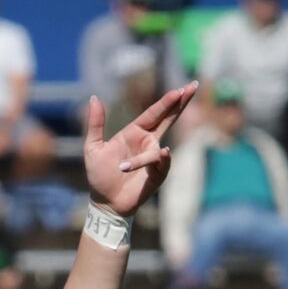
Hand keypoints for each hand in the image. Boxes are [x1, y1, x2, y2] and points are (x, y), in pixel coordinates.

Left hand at [85, 81, 196, 217]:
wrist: (105, 202)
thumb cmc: (99, 175)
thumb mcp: (93, 147)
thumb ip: (95, 123)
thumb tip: (94, 97)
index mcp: (134, 132)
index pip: (154, 112)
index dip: (167, 100)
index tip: (180, 89)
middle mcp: (148, 142)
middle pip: (169, 119)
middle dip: (181, 104)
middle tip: (193, 86)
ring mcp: (154, 158)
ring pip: (157, 149)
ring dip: (143, 158)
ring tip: (121, 169)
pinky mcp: (158, 174)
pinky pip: (161, 164)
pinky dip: (160, 159)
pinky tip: (162, 154)